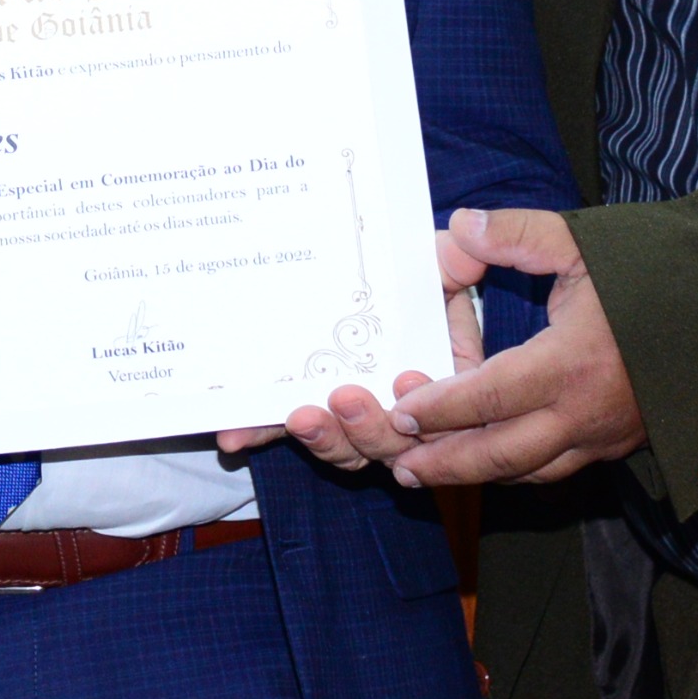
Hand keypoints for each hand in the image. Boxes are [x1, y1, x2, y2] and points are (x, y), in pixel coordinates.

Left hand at [219, 208, 494, 470]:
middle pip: (396, 443)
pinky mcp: (310, 414)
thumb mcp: (441, 260)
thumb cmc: (416, 271)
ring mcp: (356, 419)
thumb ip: (453, 259)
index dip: (431, 409)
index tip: (406, 379)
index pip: (446, 411)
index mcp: (445, 381)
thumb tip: (463, 247)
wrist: (373, 272)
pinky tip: (234, 438)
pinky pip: (285, 432)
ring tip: (301, 419)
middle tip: (346, 400)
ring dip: (325, 440)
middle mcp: (404, 411)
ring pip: (347, 450)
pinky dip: (260, 435)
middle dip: (371, 429)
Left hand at [376, 208, 645, 486]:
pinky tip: (490, 458)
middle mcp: (587, 412)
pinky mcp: (620, 443)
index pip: (489, 395)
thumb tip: (459, 227)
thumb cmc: (665, 273)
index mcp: (574, 362)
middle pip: (501, 455)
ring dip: (475, 474)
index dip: (440, 407)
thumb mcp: (585, 242)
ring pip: (528, 472)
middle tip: (399, 465)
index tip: (400, 409)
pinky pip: (557, 469)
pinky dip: (516, 469)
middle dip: (445, 464)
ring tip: (426, 471)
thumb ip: (515, 235)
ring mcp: (606, 435)